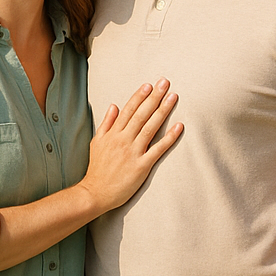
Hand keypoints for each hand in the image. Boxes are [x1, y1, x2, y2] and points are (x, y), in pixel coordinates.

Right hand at [79, 79, 181, 213]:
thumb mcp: (96, 142)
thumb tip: (114, 105)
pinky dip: (169, 137)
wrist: (95, 192)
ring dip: (163, 111)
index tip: (149, 85)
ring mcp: (133, 152)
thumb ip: (106, 123)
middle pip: (141, 114)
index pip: (128, 110)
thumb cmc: (97, 168)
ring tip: (173, 97)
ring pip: (150, 127)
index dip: (140, 96)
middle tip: (165, 82)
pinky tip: (179, 127)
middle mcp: (123, 139)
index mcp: (113, 133)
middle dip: (154, 97)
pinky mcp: (142, 166)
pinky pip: (158, 149)